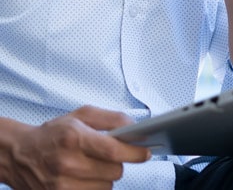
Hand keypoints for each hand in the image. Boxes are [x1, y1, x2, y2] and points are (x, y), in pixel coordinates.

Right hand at [5, 106, 149, 188]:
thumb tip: (134, 127)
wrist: (20, 154)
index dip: (134, 152)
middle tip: (109, 155)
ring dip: (106, 177)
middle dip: (118, 162)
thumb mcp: (80, 116)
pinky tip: (85, 177)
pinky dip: (95, 187)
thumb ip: (110, 118)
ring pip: (107, 187)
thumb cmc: (52, 133)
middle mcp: (68, 163)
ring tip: (92, 165)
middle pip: (114, 171)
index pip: (113, 150)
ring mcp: (63, 185)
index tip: (146, 152)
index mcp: (74, 138)